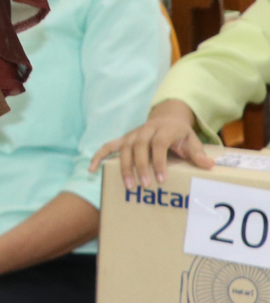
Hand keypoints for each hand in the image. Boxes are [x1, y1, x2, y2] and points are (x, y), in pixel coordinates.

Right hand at [90, 99, 212, 184]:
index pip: (158, 144)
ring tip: (128, 184)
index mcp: (164, 129)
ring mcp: (132, 134)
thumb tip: (209, 166)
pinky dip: (99, 156)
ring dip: (124, 166)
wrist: (167, 116)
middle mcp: (145, 129)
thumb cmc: (181, 134)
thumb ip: (198, 154)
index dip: (158, 161)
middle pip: (139, 146)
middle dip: (140, 166)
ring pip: (124, 147)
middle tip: (144, 185)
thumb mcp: (193, 141)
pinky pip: (109, 146)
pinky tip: (92, 168)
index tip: (160, 179)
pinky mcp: (124, 139)